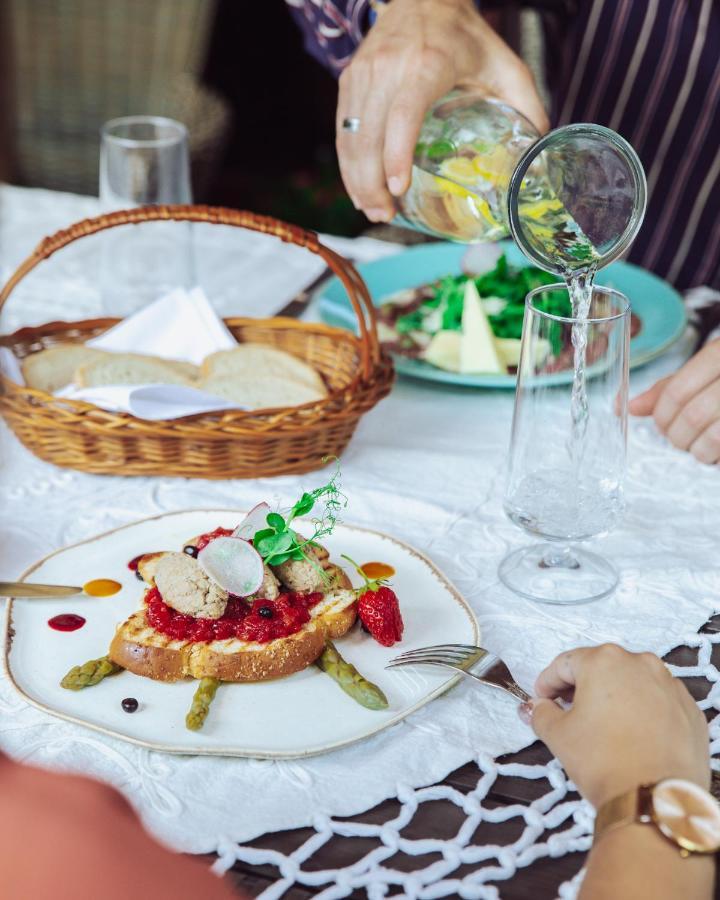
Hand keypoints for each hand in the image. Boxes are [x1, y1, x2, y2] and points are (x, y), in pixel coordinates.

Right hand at [336, 0, 548, 221]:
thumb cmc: (464, 35)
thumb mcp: (504, 63)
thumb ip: (526, 106)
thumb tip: (538, 158)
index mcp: (428, 64)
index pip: (404, 114)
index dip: (396, 154)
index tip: (398, 187)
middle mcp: (388, 68)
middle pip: (369, 136)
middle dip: (371, 183)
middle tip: (385, 215)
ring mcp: (363, 73)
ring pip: (350, 136)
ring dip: (356, 180)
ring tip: (373, 210)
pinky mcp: (349, 79)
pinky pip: (343, 129)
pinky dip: (347, 164)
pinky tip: (360, 188)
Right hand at [525, 644, 708, 808]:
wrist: (655, 800)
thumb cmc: (605, 762)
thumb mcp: (559, 736)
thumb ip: (541, 713)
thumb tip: (537, 708)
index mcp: (603, 661)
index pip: (565, 663)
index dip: (548, 682)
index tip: (542, 698)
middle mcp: (640, 664)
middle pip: (601, 668)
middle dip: (581, 688)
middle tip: (567, 712)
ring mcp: (670, 686)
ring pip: (632, 684)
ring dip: (613, 699)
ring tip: (601, 727)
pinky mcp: (690, 711)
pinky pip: (658, 703)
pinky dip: (642, 713)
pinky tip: (631, 738)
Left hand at [629, 338, 719, 462]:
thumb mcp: (704, 371)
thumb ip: (668, 388)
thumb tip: (626, 407)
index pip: (677, 392)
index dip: (662, 416)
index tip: (661, 424)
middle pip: (693, 416)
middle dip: (677, 436)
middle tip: (680, 438)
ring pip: (713, 439)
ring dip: (699, 451)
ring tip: (700, 447)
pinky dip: (717, 457)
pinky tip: (718, 451)